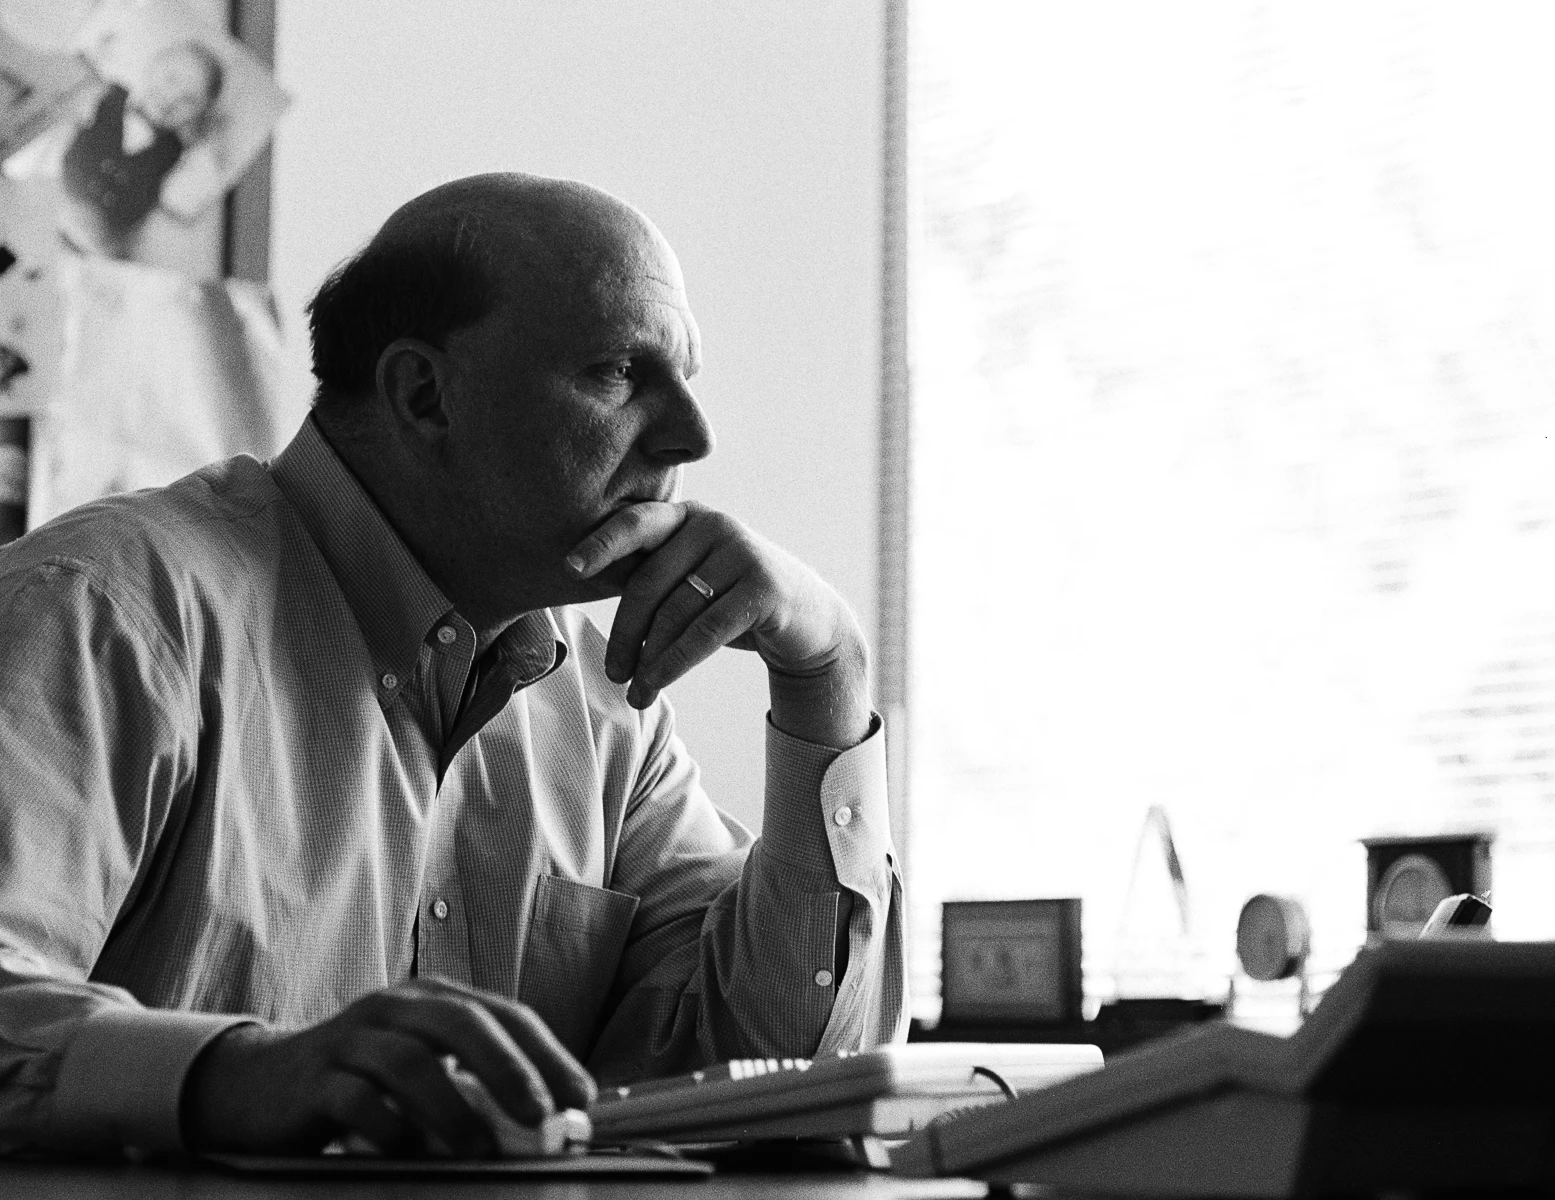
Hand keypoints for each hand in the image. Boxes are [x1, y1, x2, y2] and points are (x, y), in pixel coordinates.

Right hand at [182, 977, 595, 1156]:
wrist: (257, 1085)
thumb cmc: (361, 1080)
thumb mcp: (424, 1071)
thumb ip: (476, 1087)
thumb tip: (549, 1123)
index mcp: (434, 1000)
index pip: (505, 1015)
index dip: (547, 1054)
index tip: (581, 1097)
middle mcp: (397, 1007)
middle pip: (462, 1024)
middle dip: (508, 1068)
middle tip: (541, 1114)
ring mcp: (353, 1038)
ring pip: (409, 1060)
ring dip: (452, 1108)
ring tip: (481, 1149)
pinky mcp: (314, 1079)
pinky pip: (355, 1099)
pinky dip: (388, 1126)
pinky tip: (408, 1151)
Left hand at [565, 501, 871, 747]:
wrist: (809, 621)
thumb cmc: (735, 601)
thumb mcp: (693, 578)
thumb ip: (652, 575)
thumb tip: (581, 584)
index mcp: (687, 516)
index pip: (637, 524)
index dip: (602, 544)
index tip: (569, 568)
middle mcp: (713, 525)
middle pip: (649, 582)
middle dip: (625, 633)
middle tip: (613, 673)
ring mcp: (741, 553)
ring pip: (675, 613)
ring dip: (649, 661)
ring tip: (637, 694)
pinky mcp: (762, 588)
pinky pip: (704, 632)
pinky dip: (673, 664)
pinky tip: (656, 686)